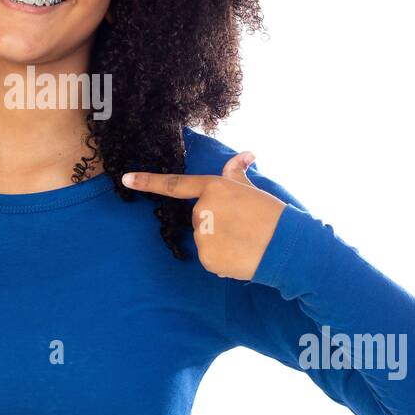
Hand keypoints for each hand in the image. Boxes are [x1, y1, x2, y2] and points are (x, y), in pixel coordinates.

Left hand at [122, 151, 285, 280]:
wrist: (288, 246)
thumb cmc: (273, 215)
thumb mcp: (253, 189)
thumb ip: (238, 174)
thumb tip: (245, 154)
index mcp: (213, 189)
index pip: (175, 185)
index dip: (148, 181)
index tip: (126, 179)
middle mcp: (203, 210)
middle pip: (198, 219)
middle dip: (216, 223)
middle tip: (242, 227)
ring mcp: (203, 235)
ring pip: (204, 239)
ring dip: (220, 242)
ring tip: (244, 241)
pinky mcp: (207, 259)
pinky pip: (210, 259)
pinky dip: (223, 260)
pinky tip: (241, 256)